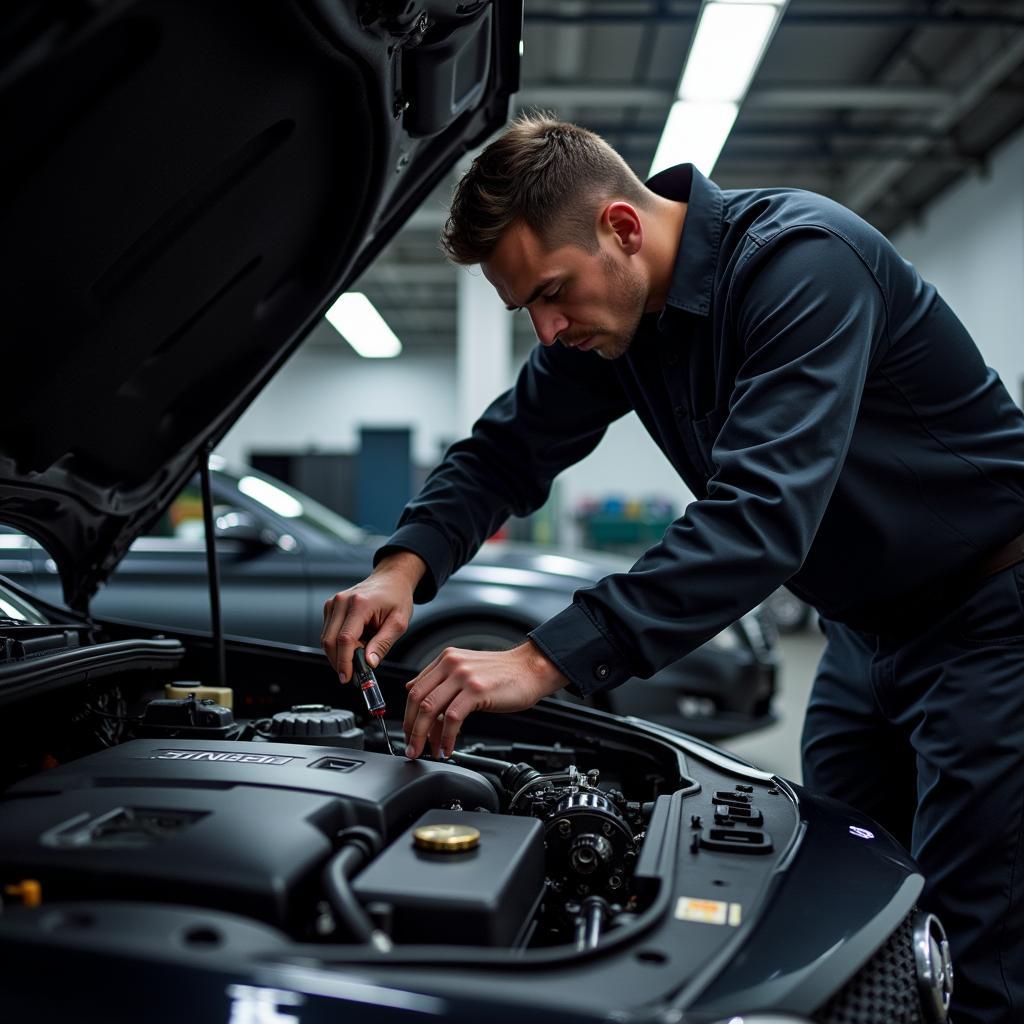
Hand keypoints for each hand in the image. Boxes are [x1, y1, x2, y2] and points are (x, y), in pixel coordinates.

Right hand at [321, 552, 424, 682]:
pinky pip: (328, 632)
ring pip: (326, 639)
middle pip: (330, 641)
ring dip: (340, 653)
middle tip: (354, 674)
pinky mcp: (331, 607)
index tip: (347, 678)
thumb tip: (369, 663)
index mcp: (360, 604)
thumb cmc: (396, 598)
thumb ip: (383, 644)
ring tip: (361, 650)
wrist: (391, 579)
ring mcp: (334, 603)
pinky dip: (339, 644)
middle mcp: (342, 601)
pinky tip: (355, 642)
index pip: (345, 639)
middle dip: (339, 662)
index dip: (344, 662)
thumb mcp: (399, 623)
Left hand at [403, 640, 567, 758]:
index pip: (416, 688)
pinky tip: (449, 748)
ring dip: (424, 736)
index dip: (409, 715)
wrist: (532, 669)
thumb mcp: (467, 669)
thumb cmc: (503, 674)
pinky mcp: (476, 690)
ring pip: (431, 709)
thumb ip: (442, 680)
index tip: (410, 734)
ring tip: (427, 751)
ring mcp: (463, 676)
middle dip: (411, 729)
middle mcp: (451, 664)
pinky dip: (447, 738)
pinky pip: (452, 718)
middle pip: (418, 699)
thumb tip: (416, 695)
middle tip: (412, 747)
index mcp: (446, 659)